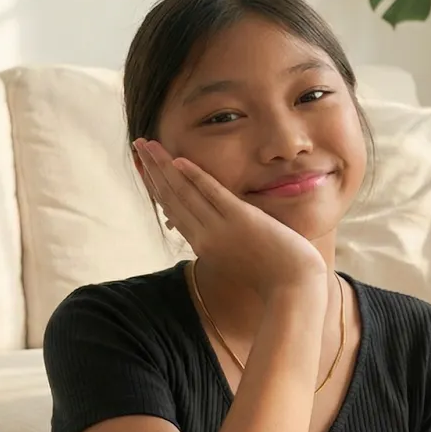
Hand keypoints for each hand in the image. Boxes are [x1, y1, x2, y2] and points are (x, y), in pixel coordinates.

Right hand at [135, 140, 326, 296]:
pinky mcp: (241, 219)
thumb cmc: (271, 274)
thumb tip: (210, 226)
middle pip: (171, 197)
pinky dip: (195, 176)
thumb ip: (221, 241)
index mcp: (202, 245)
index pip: (172, 210)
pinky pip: (213, 193)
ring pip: (184, 192)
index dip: (156, 186)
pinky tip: (179, 160)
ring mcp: (221, 228)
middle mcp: (204, 237)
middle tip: (138, 145)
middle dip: (152, 169)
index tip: (144, 168)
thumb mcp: (237, 258)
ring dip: (164, 166)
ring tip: (148, 144)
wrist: (292, 286)